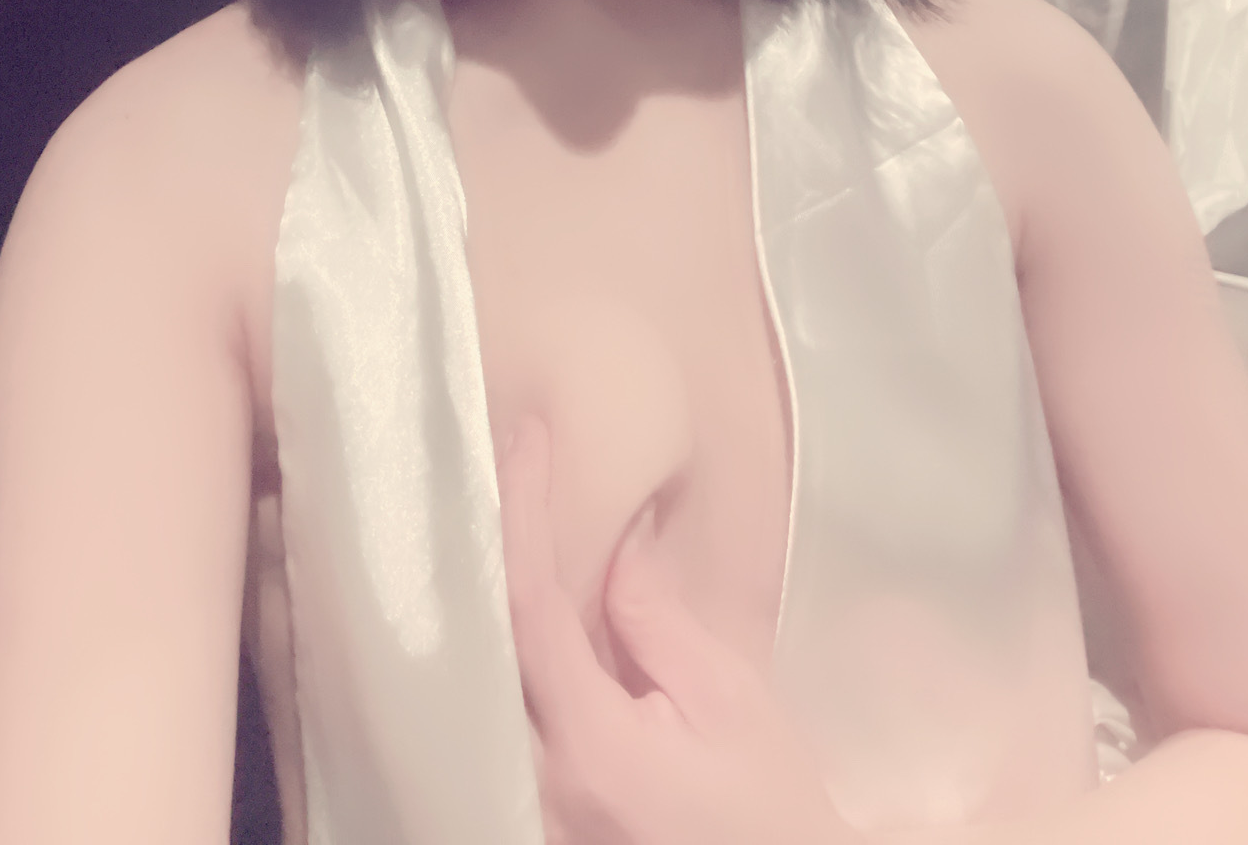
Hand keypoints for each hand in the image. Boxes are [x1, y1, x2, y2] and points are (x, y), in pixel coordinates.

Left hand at [498, 415, 855, 844]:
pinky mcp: (534, 821)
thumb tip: (617, 546)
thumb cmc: (770, 812)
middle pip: (482, 642)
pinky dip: (503, 658)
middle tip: (506, 470)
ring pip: (478, 684)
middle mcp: (538, 785)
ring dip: (490, 600)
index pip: (530, 605)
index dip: (523, 510)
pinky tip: (517, 611)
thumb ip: (656, 620)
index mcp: (591, 746)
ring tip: (509, 523)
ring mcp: (528, 811)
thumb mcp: (729, 700)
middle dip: (487, 549)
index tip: (527, 440)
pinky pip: (496, 722)